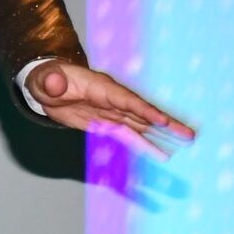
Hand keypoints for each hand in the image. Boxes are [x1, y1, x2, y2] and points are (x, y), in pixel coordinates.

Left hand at [25, 61, 195, 158]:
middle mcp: (112, 99)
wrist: (45, 86)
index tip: (162, 121)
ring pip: (142, 124)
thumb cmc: (45, 79)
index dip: (144, 111)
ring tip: (187, 141)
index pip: (126, 100)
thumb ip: (50, 82)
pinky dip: (145, 144)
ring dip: (163, 134)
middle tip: (189, 134)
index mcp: (100, 87)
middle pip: (143, 113)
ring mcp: (112, 111)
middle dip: (166, 123)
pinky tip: (161, 154)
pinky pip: (130, 135)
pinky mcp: (108, 123)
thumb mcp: (44, 79)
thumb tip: (54, 84)